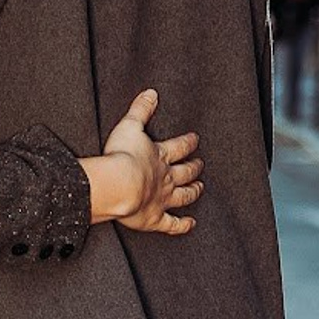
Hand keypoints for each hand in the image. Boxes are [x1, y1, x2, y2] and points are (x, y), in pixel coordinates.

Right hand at [87, 89, 201, 235]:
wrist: (118, 185)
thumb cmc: (120, 156)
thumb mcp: (129, 127)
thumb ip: (140, 110)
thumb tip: (151, 93)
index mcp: (160, 156)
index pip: (180, 147)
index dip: (188, 142)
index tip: (195, 140)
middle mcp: (166, 178)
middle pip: (185, 172)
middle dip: (194, 168)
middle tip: (201, 165)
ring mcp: (162, 199)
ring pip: (184, 196)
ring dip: (192, 192)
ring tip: (199, 189)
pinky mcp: (155, 218)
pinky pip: (172, 224)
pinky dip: (182, 225)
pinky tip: (190, 224)